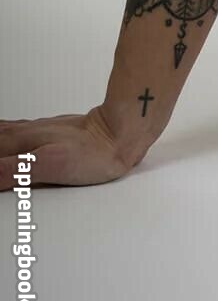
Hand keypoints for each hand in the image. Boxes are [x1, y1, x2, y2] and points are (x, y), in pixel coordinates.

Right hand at [0, 106, 136, 188]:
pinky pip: (15, 129)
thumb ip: (11, 171)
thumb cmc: (91, 152)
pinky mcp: (50, 132)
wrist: (122, 132)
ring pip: (2, 131)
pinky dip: (2, 132)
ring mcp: (37, 130)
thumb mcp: (47, 165)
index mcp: (20, 142)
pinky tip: (5, 134)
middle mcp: (25, 133)